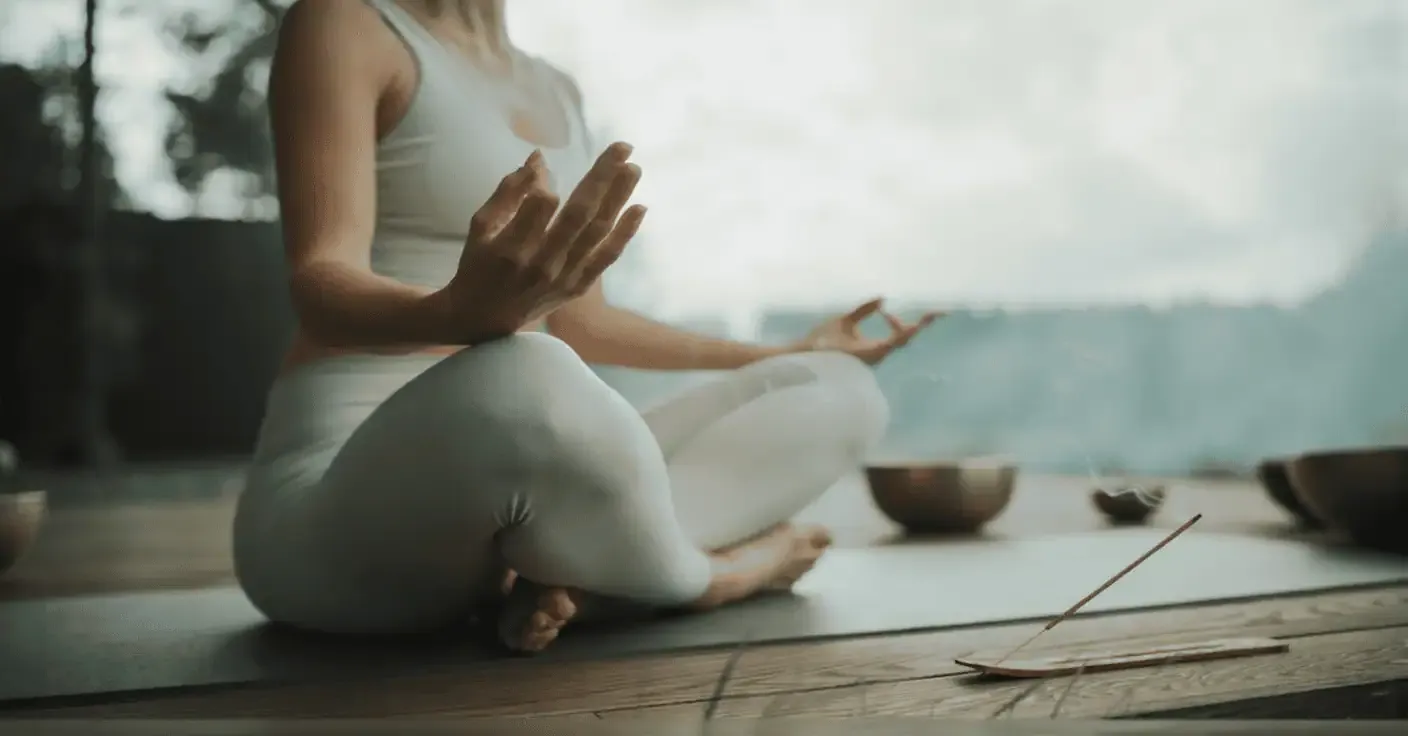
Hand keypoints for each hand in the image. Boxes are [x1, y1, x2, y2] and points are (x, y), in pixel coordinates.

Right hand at [431, 142, 646, 341]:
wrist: (485, 319)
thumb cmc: (479, 265)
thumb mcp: (480, 226)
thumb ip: (508, 191)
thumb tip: (538, 158)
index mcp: (511, 247)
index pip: (542, 203)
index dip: (547, 179)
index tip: (545, 167)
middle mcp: (542, 263)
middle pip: (579, 213)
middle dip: (602, 176)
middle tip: (622, 147)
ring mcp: (563, 277)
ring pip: (598, 232)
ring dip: (619, 197)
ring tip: (634, 168)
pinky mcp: (577, 286)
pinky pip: (606, 257)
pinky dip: (625, 233)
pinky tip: (639, 208)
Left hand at [794, 298, 941, 364]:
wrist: (807, 351)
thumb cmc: (822, 340)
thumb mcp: (847, 320)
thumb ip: (864, 310)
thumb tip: (883, 298)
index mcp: (874, 347)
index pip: (897, 335)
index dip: (902, 322)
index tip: (886, 310)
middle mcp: (877, 352)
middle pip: (907, 338)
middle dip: (924, 324)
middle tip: (941, 311)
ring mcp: (875, 355)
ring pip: (903, 341)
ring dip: (917, 327)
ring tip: (932, 314)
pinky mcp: (870, 355)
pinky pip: (892, 344)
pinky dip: (902, 332)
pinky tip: (908, 324)